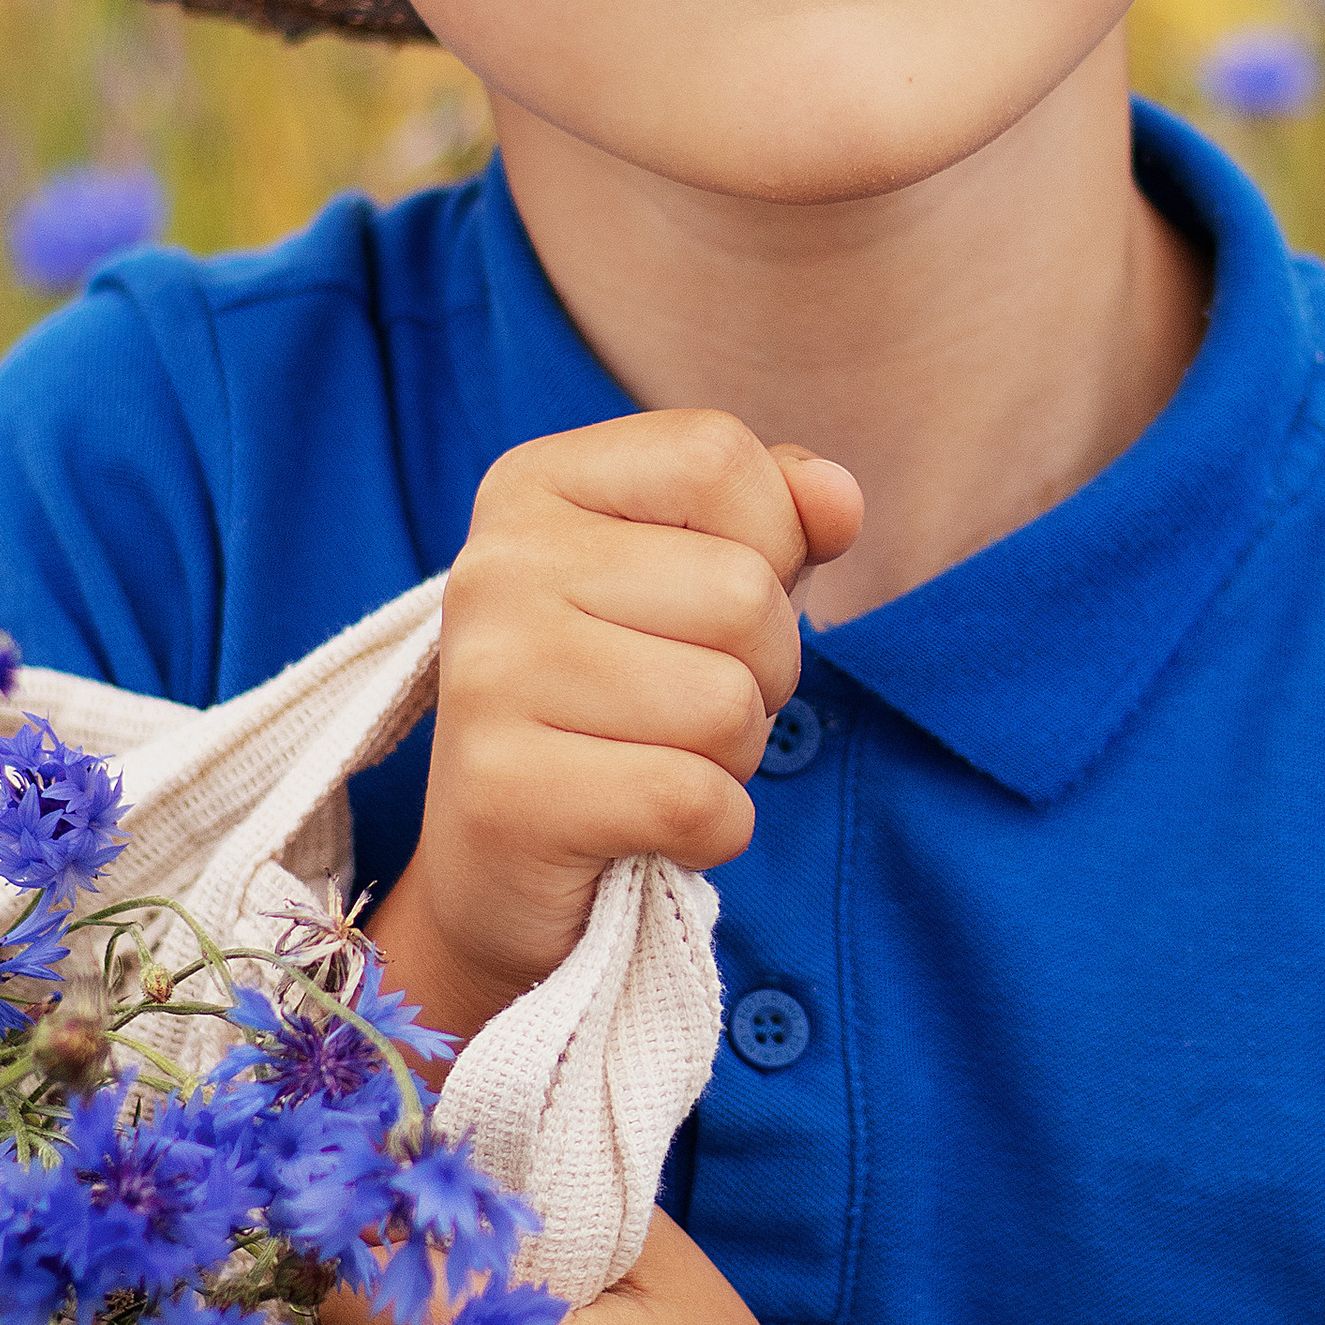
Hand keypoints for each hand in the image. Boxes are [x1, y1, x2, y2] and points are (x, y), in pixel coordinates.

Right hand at [373, 412, 863, 1041]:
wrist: (499, 868)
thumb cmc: (616, 703)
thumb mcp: (688, 578)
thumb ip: (772, 513)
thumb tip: (836, 497)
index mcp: (533, 484)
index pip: (718, 456)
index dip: (772, 540)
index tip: (709, 605)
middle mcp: (495, 565)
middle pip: (742, 592)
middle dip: (761, 671)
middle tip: (681, 708)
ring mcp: (488, 678)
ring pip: (728, 704)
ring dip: (732, 757)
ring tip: (656, 760)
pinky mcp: (505, 795)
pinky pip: (697, 801)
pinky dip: (712, 830)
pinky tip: (650, 827)